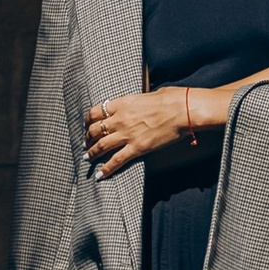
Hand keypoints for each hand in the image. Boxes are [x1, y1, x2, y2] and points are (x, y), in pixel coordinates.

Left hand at [84, 89, 204, 180]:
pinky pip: (116, 161)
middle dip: (88, 138)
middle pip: (95, 130)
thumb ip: (138, 101)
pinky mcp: (137, 148)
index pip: (96, 111)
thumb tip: (140, 102)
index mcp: (122, 104)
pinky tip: (99, 175)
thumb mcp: (148, 94)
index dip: (89, 119)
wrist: (182, 110)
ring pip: (101, 146)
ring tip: (87, 158)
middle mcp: (120, 119)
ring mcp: (127, 134)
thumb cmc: (170, 99)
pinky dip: (106, 169)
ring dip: (92, 153)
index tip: (87, 124)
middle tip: (86, 143)